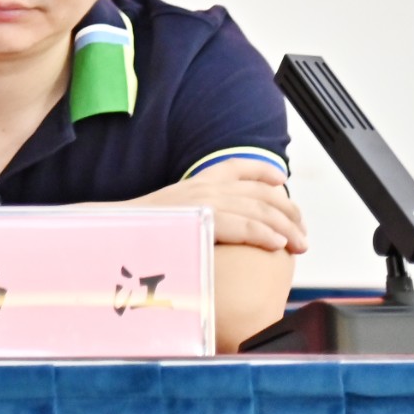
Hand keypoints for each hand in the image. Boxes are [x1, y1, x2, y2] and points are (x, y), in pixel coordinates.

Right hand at [133, 158, 306, 251]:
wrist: (111, 233)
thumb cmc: (138, 232)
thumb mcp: (169, 214)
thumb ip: (192, 214)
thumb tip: (205, 228)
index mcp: (197, 182)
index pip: (237, 168)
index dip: (264, 174)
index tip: (282, 183)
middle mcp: (205, 186)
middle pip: (260, 192)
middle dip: (287, 212)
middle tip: (302, 232)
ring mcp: (204, 201)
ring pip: (258, 211)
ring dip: (285, 229)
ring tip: (299, 244)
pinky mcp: (202, 220)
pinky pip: (242, 226)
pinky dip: (264, 234)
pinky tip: (277, 245)